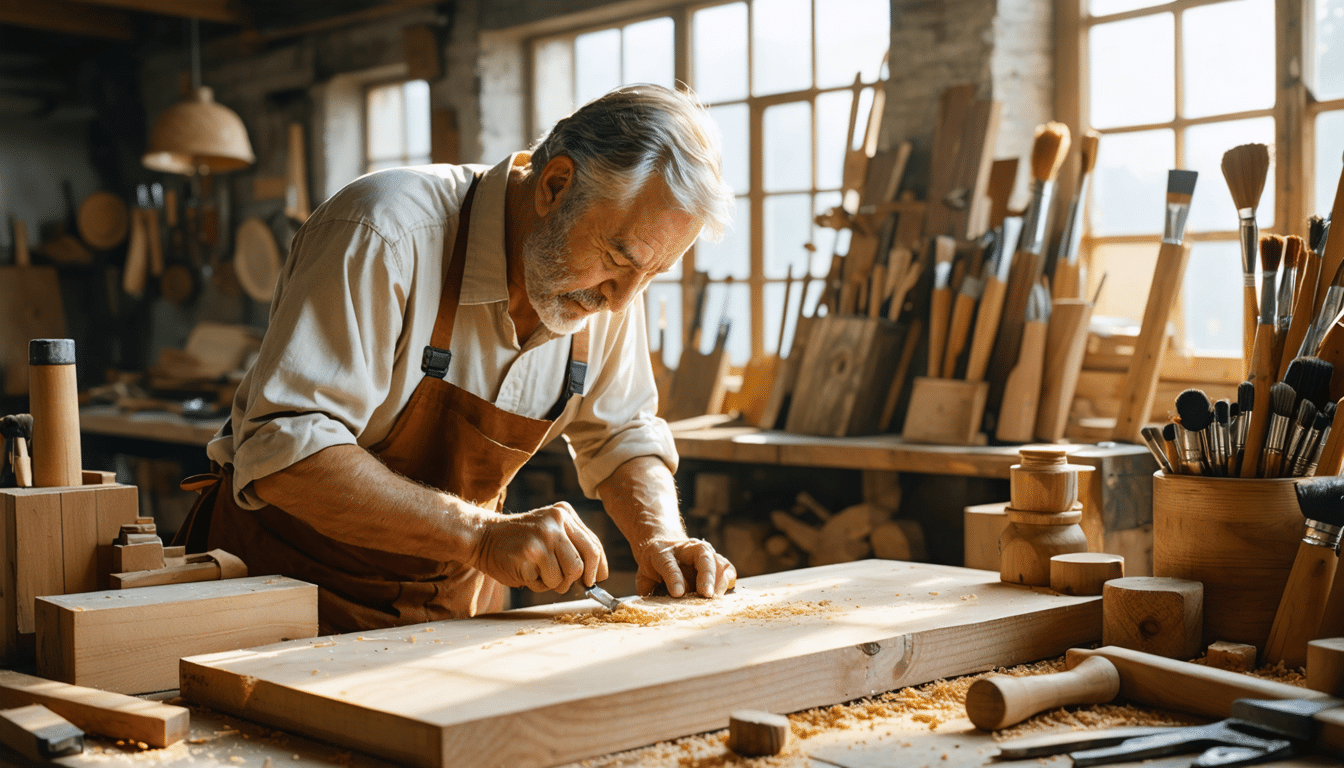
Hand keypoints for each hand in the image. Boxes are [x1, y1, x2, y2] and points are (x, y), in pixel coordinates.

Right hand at [470, 503, 607, 592]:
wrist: (482, 537)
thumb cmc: (518, 542)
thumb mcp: (548, 532)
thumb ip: (571, 546)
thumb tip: (594, 574)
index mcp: (565, 513)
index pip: (593, 544)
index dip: (598, 566)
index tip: (596, 580)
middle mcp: (558, 520)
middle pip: (586, 560)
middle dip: (578, 578)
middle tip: (563, 583)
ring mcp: (545, 535)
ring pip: (568, 574)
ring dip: (554, 583)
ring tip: (537, 573)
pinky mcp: (532, 551)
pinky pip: (548, 581)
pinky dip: (538, 585)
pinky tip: (526, 572)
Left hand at [635, 537, 736, 597]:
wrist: (665, 545)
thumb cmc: (655, 565)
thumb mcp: (644, 575)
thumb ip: (648, 589)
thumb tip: (653, 607)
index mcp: (662, 552)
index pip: (669, 563)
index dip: (674, 578)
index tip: (677, 593)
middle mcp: (687, 548)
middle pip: (703, 558)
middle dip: (706, 577)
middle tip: (706, 595)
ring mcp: (704, 552)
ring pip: (718, 562)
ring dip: (720, 582)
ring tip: (715, 599)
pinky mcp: (716, 560)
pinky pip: (728, 569)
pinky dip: (727, 582)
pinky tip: (723, 595)